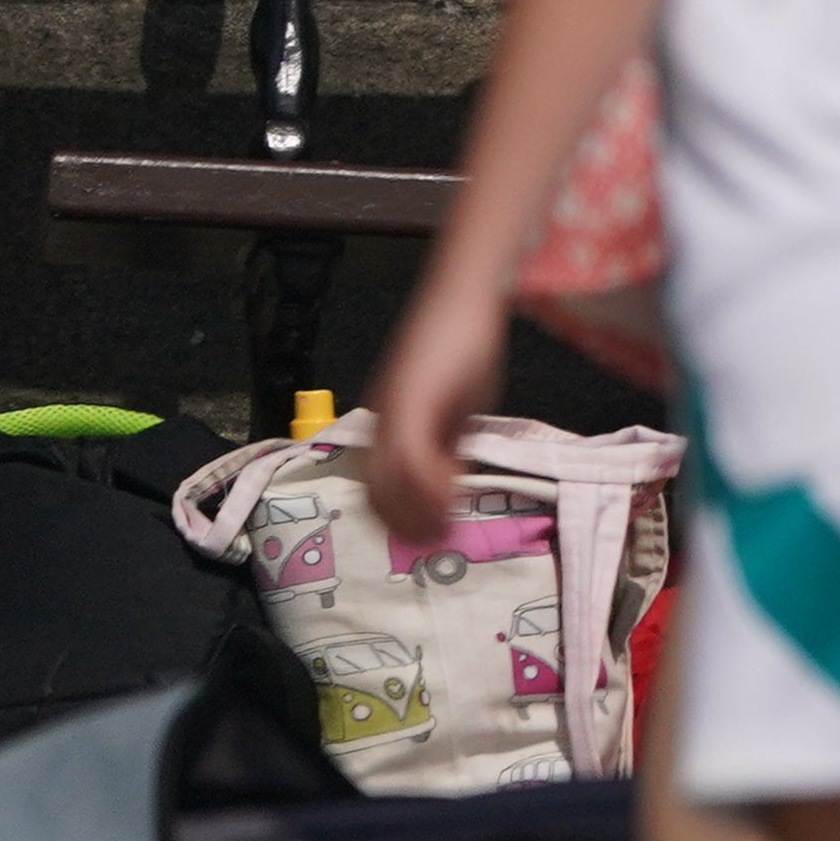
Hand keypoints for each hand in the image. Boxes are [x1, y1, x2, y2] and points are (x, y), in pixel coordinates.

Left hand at [360, 287, 503, 550]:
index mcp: (386, 426)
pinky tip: (451, 495)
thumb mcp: (457, 407)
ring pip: (389, 479)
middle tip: (432, 543)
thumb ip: (448, 441)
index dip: (397, 517)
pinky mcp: (409, 402)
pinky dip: (429, 485)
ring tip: (441, 531)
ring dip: (416, 512)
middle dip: (404, 524)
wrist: (462, 297)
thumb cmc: (462, 344)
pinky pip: (410, 457)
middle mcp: (379, 422)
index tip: (423, 536)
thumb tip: (450, 480)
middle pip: (377, 489)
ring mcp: (391, 412)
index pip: (378, 485)